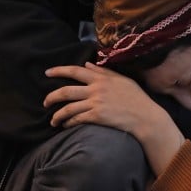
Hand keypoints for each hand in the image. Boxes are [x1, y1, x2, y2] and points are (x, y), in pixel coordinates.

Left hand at [44, 63, 160, 133]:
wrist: (145, 117)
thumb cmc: (136, 98)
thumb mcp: (121, 80)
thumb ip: (103, 72)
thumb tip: (87, 64)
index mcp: (101, 78)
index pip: (75, 71)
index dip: (58, 71)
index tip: (47, 73)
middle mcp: (96, 90)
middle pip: (66, 91)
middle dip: (51, 97)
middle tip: (44, 102)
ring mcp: (95, 103)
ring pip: (68, 108)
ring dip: (57, 115)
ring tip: (52, 121)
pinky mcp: (97, 117)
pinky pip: (76, 119)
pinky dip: (68, 123)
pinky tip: (65, 126)